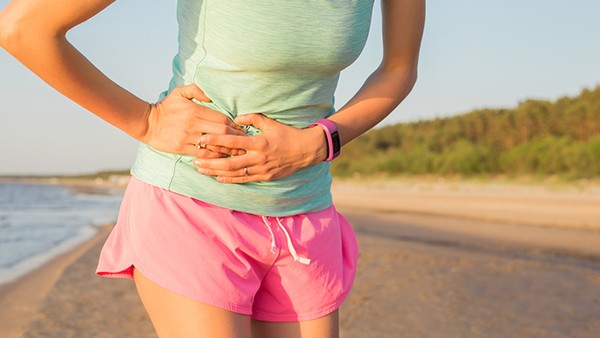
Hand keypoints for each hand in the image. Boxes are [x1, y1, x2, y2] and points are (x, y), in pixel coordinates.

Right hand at [140, 84, 246, 157]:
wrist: (147, 123)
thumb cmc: (166, 107)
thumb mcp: (179, 93)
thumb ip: (196, 90)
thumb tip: (211, 94)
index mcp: (194, 111)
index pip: (221, 119)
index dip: (234, 125)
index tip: (243, 129)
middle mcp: (193, 125)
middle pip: (221, 132)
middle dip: (236, 138)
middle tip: (246, 142)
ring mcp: (187, 137)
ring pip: (213, 145)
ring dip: (228, 150)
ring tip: (239, 153)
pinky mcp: (181, 148)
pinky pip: (202, 155)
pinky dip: (214, 157)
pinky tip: (222, 158)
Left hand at [193, 114, 327, 182]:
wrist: (306, 150)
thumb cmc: (288, 134)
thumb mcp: (271, 123)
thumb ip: (253, 118)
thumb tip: (237, 117)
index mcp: (259, 142)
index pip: (232, 142)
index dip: (215, 141)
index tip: (201, 140)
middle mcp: (258, 158)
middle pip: (229, 162)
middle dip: (210, 162)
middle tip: (195, 161)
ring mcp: (261, 169)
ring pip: (234, 173)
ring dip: (216, 172)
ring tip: (201, 170)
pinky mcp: (265, 177)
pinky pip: (244, 179)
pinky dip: (230, 179)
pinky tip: (218, 178)